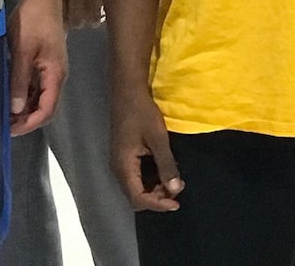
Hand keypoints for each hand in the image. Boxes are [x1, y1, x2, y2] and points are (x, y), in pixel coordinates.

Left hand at [7, 0, 67, 135]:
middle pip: (44, 107)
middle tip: (1, 123)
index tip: (9, 130)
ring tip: (1, 110)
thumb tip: (15, 110)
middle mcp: (57, 75)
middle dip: (25, 119)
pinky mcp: (44, 60)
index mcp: (55, 74)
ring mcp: (51, 68)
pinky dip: (23, 93)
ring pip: (39, 96)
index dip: (29, 124)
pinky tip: (7, 93)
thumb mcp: (22, 51)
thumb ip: (19, 81)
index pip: (47, 111)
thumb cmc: (33, 20)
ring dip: (23, 106)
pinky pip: (36, 84)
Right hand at [113, 88, 182, 210]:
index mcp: (123, 166)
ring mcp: (119, 162)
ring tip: (173, 181)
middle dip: (156, 198)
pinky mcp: (123, 155)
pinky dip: (149, 179)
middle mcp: (118, 168)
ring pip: (135, 187)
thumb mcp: (158, 138)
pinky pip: (135, 176)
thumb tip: (176, 189)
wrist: (127, 91)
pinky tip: (163, 171)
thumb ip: (166, 164)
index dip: (158, 204)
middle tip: (177, 189)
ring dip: (154, 188)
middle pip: (135, 196)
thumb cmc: (142, 112)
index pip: (138, 198)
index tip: (177, 203)